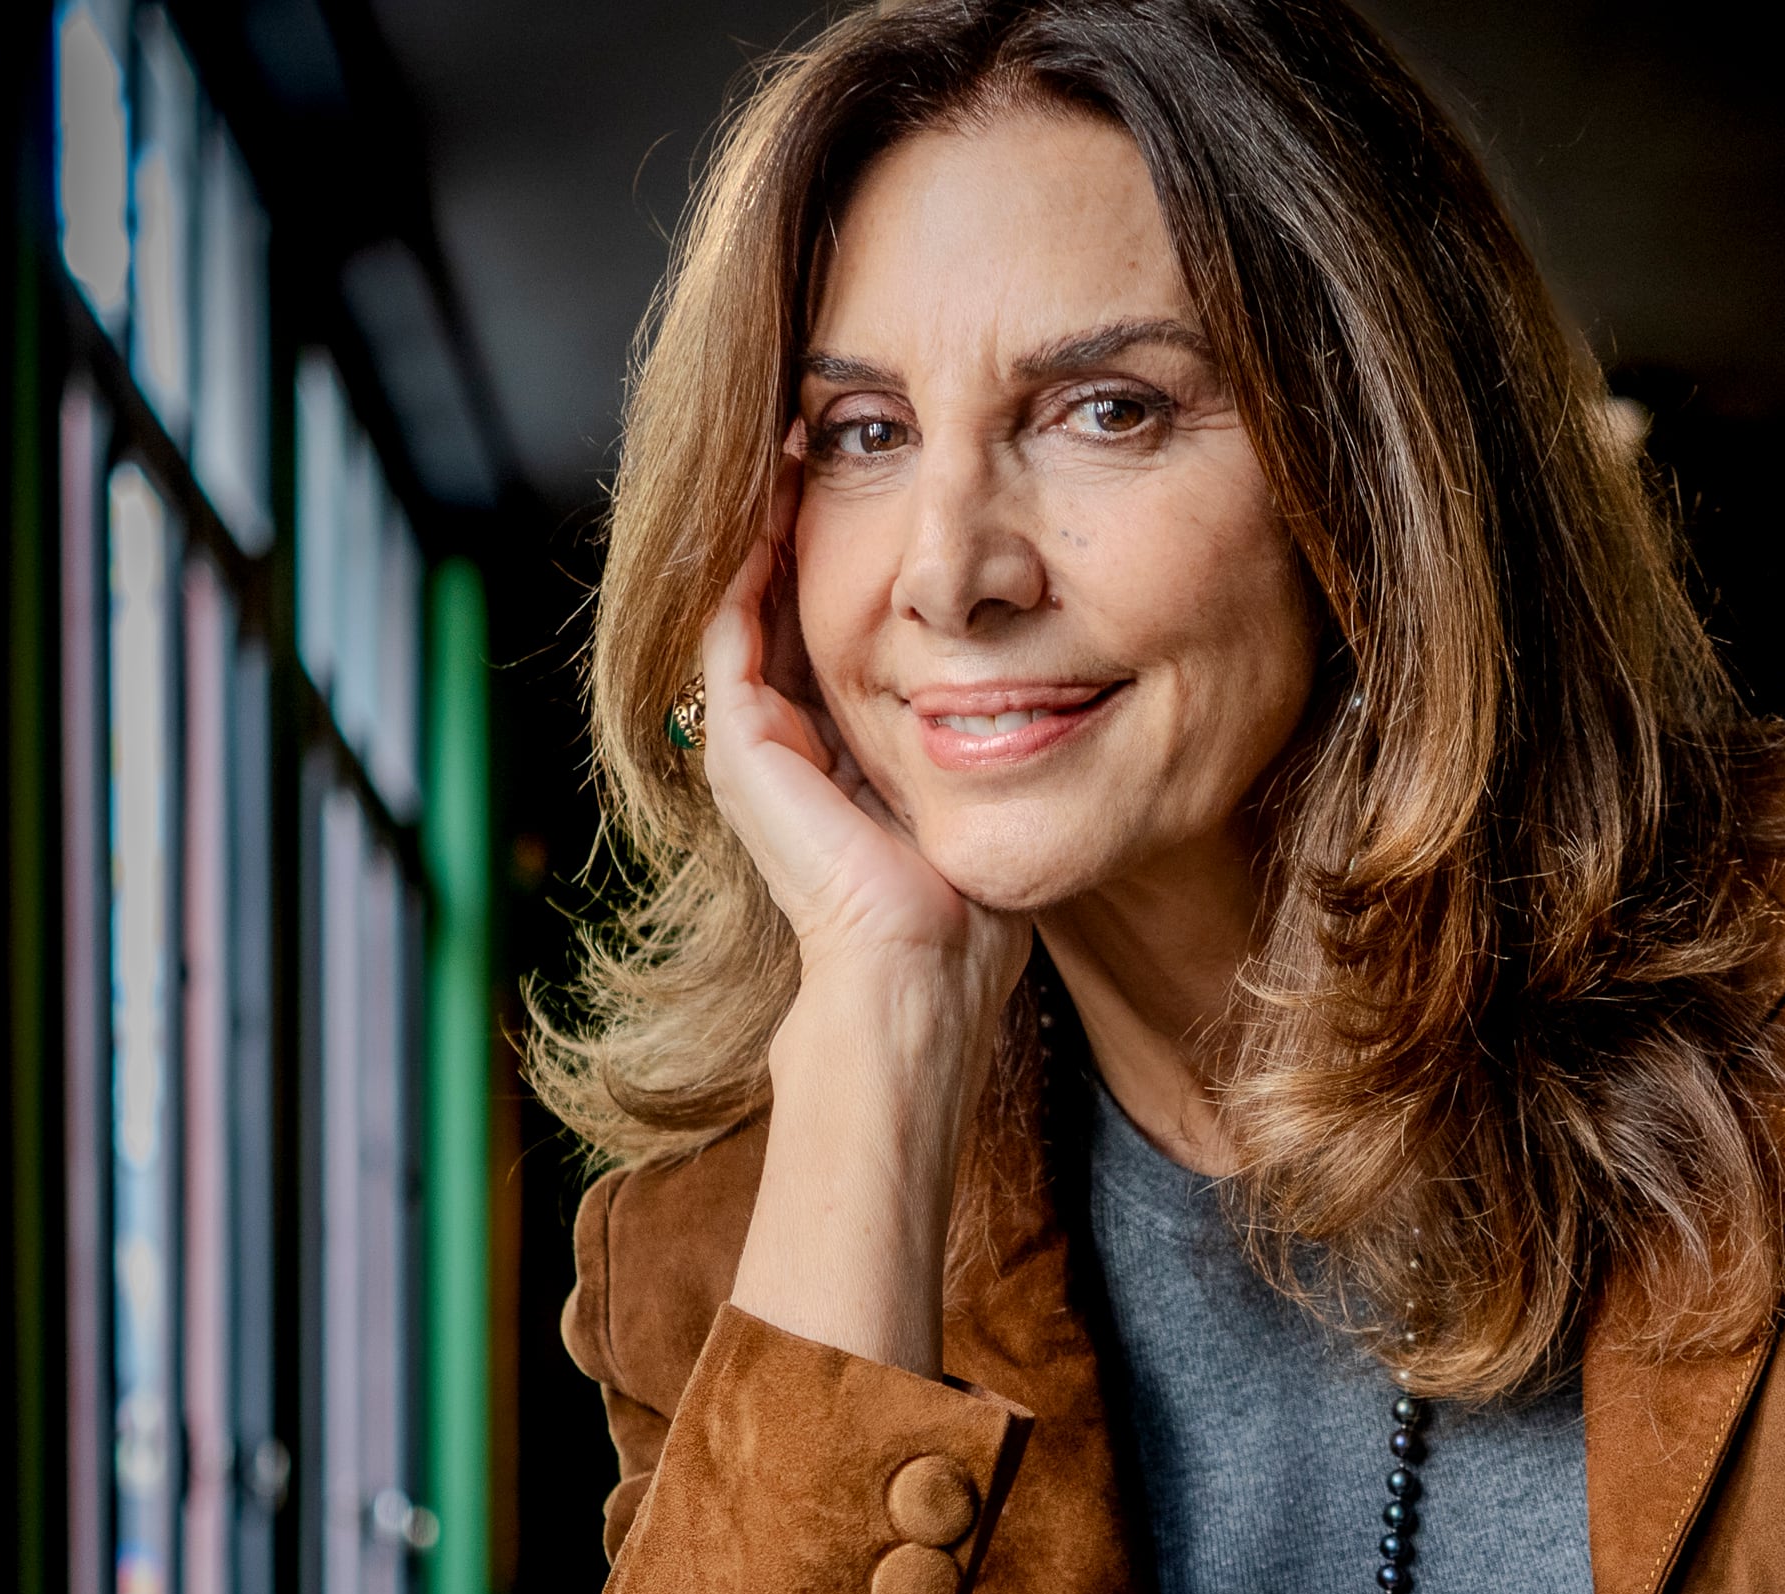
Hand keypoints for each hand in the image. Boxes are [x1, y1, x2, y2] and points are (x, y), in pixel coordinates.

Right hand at [708, 466, 1027, 1375]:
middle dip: (798, 519)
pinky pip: (732, 627)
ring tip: (798, 442)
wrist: (922, 968)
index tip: (886, 483)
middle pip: (777, 603)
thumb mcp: (988, 790)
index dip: (849, 553)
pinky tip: (784, 495)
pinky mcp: (742, 745)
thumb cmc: (970, 908)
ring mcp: (751, 745)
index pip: (829, 629)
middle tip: (826, 434)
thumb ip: (994, 734)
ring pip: (743, 603)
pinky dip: (751, 559)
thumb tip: (1052, 680)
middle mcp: (782, 744)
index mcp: (833, 756)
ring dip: (766, 521)